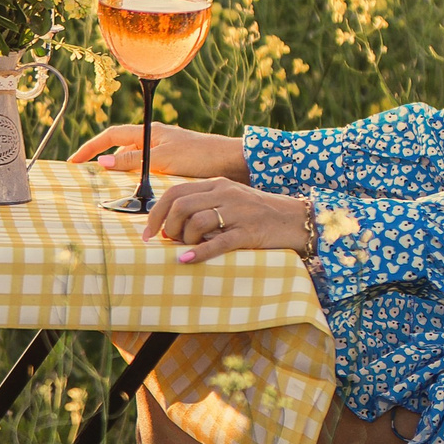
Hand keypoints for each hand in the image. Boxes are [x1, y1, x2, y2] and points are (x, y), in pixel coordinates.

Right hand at [69, 122, 249, 181]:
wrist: (232, 163)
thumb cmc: (200, 156)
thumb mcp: (162, 158)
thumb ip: (133, 160)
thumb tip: (102, 162)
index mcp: (150, 132)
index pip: (111, 135)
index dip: (91, 147)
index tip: (73, 161)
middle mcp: (155, 140)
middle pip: (120, 149)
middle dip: (102, 161)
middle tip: (86, 178)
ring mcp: (165, 153)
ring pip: (134, 163)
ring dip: (122, 174)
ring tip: (109, 191)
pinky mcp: (174, 167)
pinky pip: (148, 173)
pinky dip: (138, 182)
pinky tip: (138, 196)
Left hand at [144, 177, 311, 263]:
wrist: (296, 219)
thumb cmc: (259, 213)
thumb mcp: (230, 199)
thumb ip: (204, 204)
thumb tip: (171, 223)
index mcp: (217, 184)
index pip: (175, 192)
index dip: (156, 212)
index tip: (147, 232)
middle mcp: (225, 194)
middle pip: (181, 206)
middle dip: (167, 227)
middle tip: (168, 241)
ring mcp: (237, 213)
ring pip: (196, 223)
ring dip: (183, 239)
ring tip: (184, 249)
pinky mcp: (248, 232)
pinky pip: (218, 242)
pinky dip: (198, 252)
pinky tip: (186, 259)